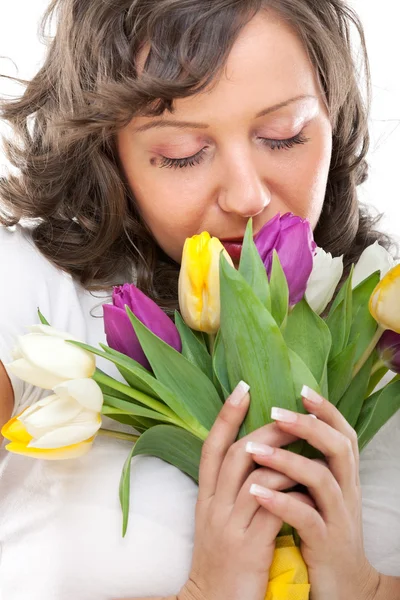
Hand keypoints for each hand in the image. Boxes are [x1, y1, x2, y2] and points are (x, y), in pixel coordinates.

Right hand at [179, 381, 298, 599]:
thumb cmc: (222, 560)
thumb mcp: (217, 521)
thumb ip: (231, 490)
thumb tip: (256, 455)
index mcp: (206, 499)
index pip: (211, 448)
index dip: (226, 416)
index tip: (242, 388)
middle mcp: (214, 507)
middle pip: (237, 454)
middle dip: (265, 430)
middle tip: (288, 413)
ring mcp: (231, 526)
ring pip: (257, 477)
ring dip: (284, 458)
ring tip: (306, 446)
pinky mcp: (250, 546)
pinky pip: (275, 508)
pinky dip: (292, 493)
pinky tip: (308, 486)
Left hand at [246, 387, 379, 599]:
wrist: (344, 588)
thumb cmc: (323, 534)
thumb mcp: (321, 498)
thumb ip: (311, 467)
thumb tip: (284, 432)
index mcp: (344, 478)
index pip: (343, 435)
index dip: (326, 411)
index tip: (302, 390)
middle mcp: (347, 492)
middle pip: (339, 448)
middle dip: (308, 426)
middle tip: (275, 412)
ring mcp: (338, 518)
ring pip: (322, 480)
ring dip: (287, 461)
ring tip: (254, 450)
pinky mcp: (326, 544)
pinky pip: (307, 518)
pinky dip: (282, 502)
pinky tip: (257, 493)